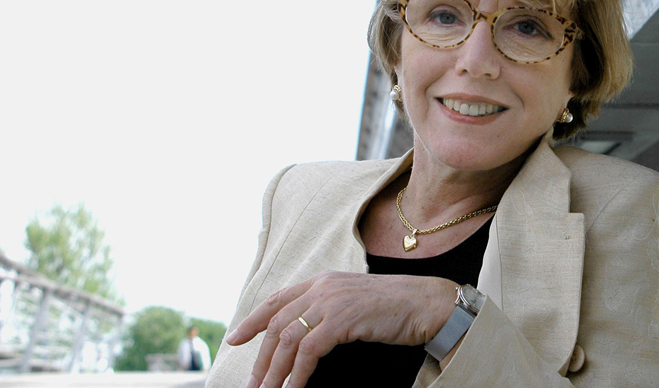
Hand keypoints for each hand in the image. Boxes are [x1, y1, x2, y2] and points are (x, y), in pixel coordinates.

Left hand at [226, 270, 456, 387]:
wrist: (424, 303)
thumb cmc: (392, 307)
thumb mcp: (351, 301)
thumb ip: (327, 309)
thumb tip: (304, 334)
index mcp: (321, 280)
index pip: (277, 299)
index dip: (253, 319)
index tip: (235, 338)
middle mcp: (321, 287)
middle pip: (276, 322)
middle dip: (261, 356)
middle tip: (252, 384)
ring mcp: (330, 301)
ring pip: (287, 338)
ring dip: (274, 371)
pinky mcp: (342, 319)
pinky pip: (308, 351)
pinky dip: (298, 374)